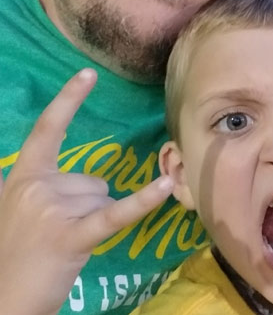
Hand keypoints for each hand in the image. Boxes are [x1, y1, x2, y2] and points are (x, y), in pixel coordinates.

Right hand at [0, 69, 172, 314]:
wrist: (3, 301)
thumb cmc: (15, 252)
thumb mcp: (23, 208)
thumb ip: (49, 185)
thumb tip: (95, 184)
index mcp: (23, 177)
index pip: (47, 130)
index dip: (68, 100)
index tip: (88, 73)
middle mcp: (37, 187)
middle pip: (93, 181)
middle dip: (87, 206)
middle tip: (59, 233)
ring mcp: (54, 211)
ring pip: (103, 199)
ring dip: (93, 221)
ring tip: (66, 244)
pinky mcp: (72, 237)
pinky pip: (114, 214)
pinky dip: (142, 202)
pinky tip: (164, 185)